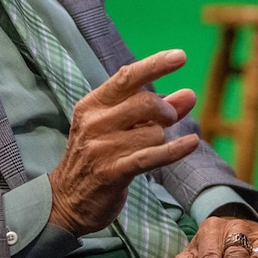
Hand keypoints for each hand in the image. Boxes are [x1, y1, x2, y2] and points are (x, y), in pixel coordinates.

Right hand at [48, 49, 199, 237]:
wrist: (66, 201)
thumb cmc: (96, 158)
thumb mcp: (118, 127)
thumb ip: (153, 110)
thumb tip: (189, 95)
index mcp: (92, 105)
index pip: (127, 77)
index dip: (155, 64)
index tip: (181, 56)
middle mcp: (94, 123)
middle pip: (145, 102)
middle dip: (166, 110)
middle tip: (169, 119)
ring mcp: (101, 148)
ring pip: (152, 132)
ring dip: (162, 139)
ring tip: (151, 147)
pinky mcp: (112, 173)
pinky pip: (152, 156)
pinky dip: (175, 150)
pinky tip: (191, 143)